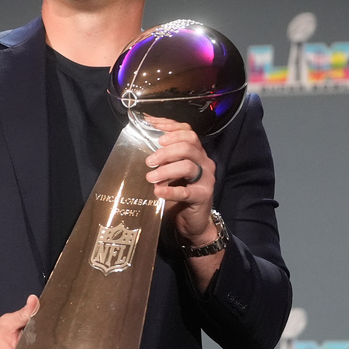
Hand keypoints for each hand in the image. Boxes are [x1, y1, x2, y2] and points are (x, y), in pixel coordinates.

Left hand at [144, 117, 224, 291]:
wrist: (193, 223)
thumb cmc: (179, 194)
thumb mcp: (171, 172)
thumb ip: (163, 159)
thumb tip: (142, 143)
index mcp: (196, 152)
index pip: (187, 132)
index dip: (170, 126)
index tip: (152, 125)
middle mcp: (204, 162)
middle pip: (188, 146)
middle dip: (166, 150)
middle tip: (149, 161)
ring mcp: (206, 179)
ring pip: (188, 165)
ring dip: (166, 169)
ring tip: (150, 178)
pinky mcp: (203, 196)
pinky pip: (186, 191)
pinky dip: (170, 191)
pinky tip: (158, 192)